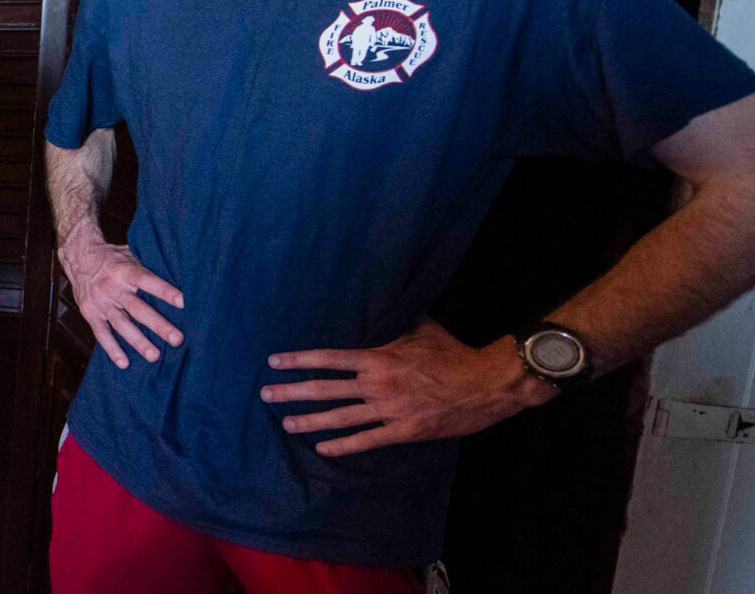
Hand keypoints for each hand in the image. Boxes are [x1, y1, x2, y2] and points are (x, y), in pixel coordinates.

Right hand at [59, 238, 183, 368]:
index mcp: (124, 270)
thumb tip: (180, 269)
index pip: (146, 280)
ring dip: (138, 341)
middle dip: (157, 324)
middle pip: (137, 309)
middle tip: (176, 339)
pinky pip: (101, 334)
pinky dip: (112, 349)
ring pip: (121, 325)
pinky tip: (124, 363)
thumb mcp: (129, 253)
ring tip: (154, 356)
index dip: (164, 291)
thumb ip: (148, 264)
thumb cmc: (112, 257)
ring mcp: (100, 303)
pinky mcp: (90, 314)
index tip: (183, 302)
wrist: (79, 258)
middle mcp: (112, 287)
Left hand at [263, 319, 557, 456]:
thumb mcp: (420, 329)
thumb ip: (393, 323)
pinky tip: (324, 448)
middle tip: (266, 395)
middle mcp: (377, 385)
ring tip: (287, 423)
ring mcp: (389, 411)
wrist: (487, 383)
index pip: (328, 358)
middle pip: (325, 390)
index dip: (298, 360)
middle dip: (292, 392)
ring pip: (340, 418)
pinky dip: (343, 446)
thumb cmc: (453, 353)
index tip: (274, 362)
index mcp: (377, 358)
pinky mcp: (404, 431)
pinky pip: (367, 441)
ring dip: (310, 421)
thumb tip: (379, 307)